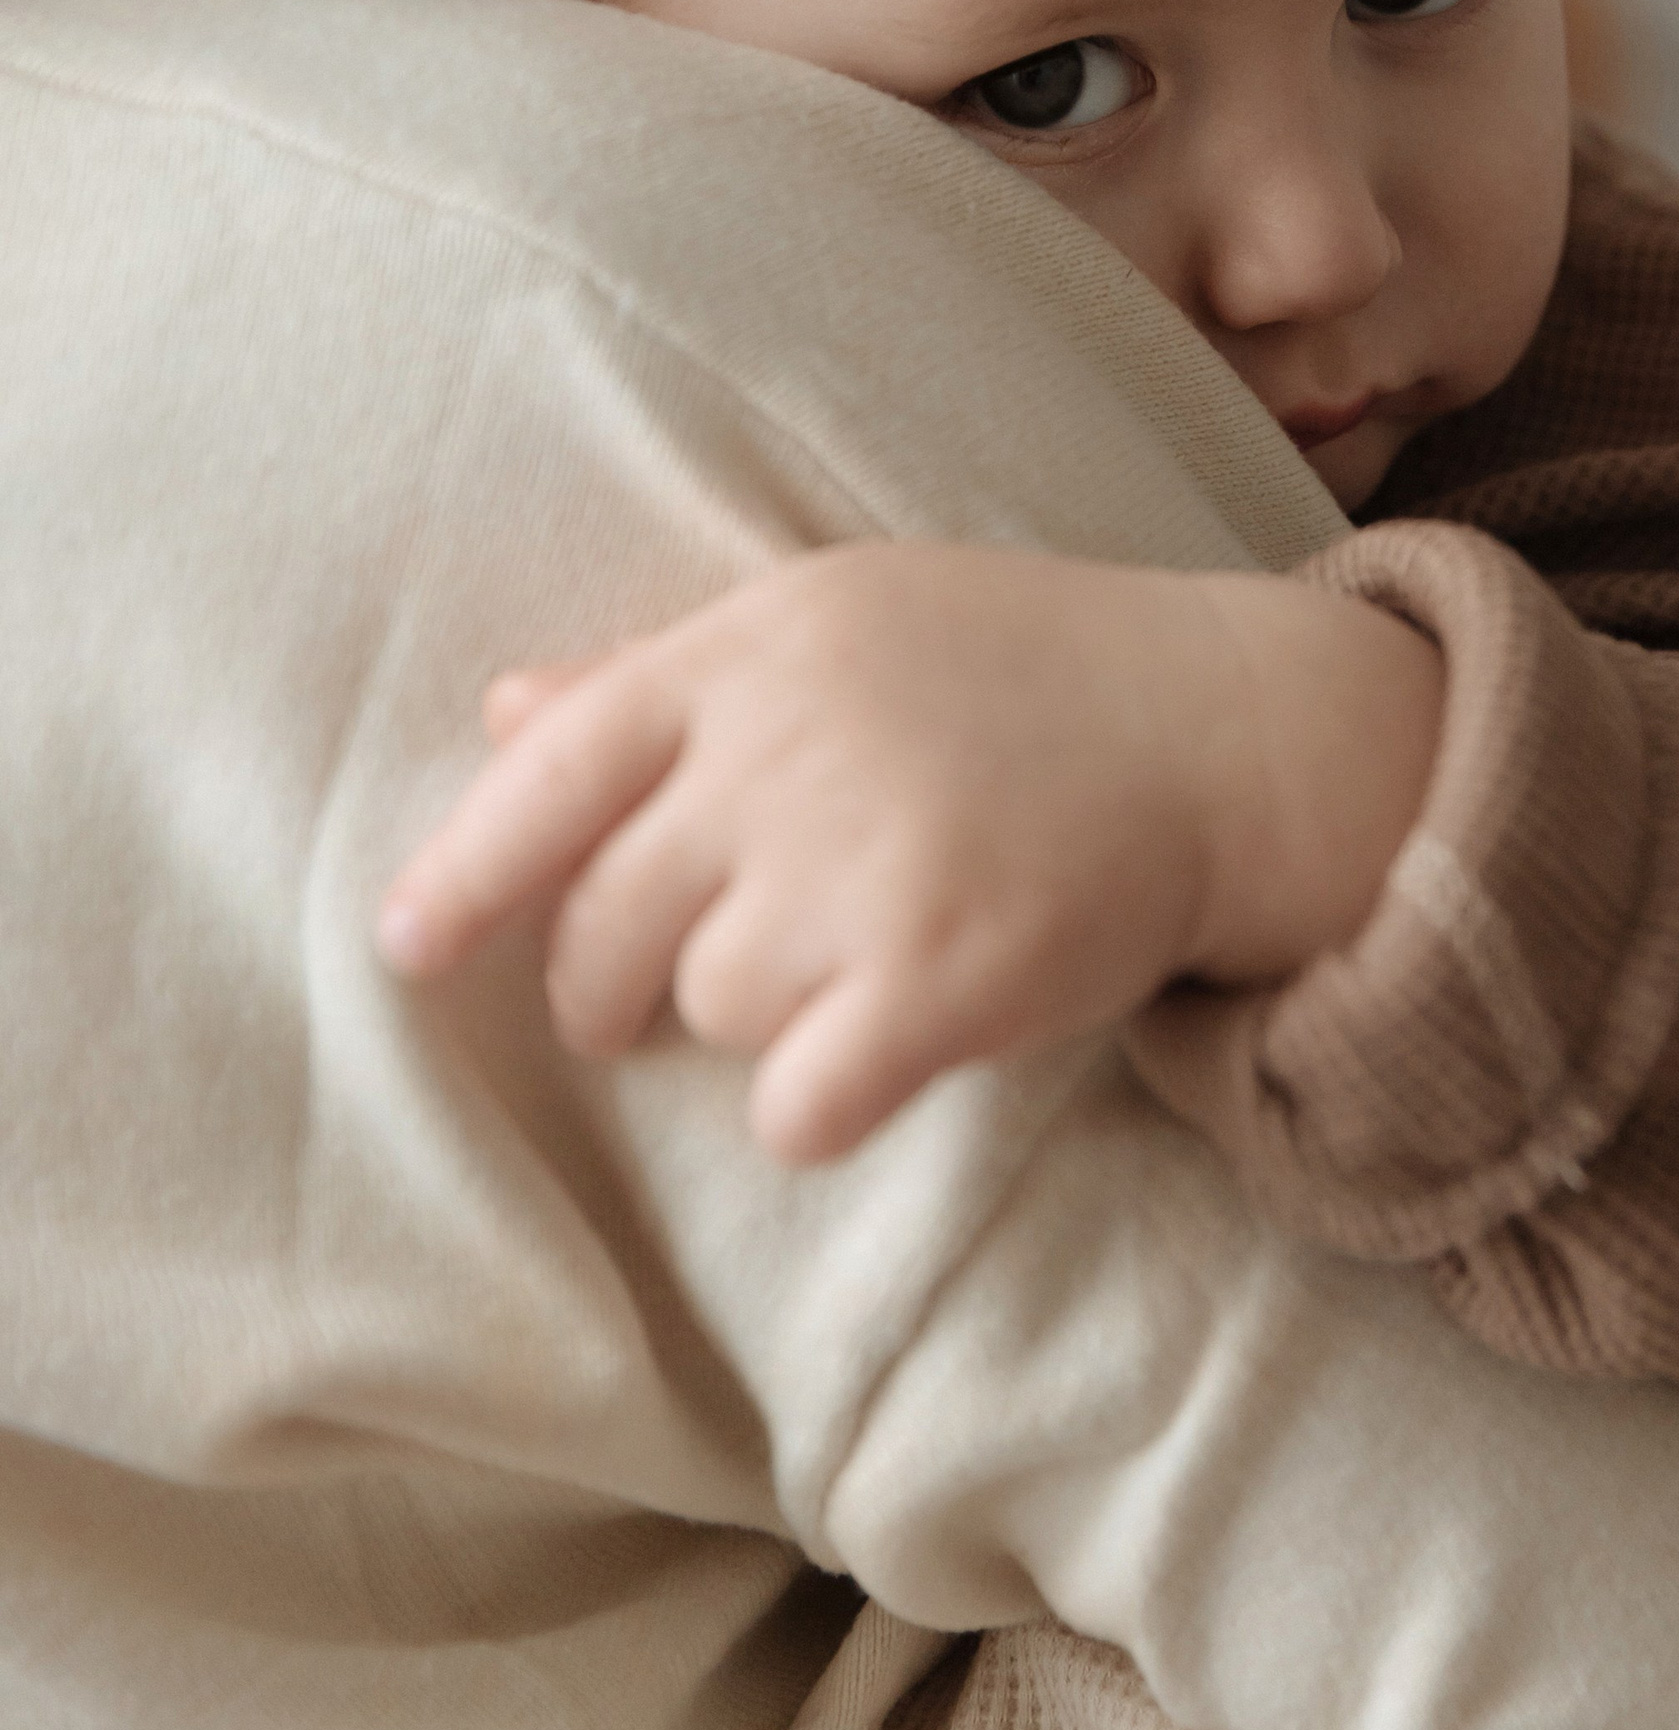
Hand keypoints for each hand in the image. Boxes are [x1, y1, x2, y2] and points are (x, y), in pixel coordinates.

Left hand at [376, 540, 1441, 1163]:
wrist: (1224, 726)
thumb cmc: (1020, 669)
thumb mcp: (843, 621)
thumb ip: (671, 676)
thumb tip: (503, 709)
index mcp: (755, 651)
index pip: (554, 766)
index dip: (463, 869)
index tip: (404, 949)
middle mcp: (789, 751)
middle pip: (608, 927)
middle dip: (615, 984)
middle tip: (670, 989)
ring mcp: (863, 865)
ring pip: (708, 1017)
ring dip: (763, 1018)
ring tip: (866, 949)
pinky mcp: (938, 980)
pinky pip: (792, 1109)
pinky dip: (822, 1101)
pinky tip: (891, 1045)